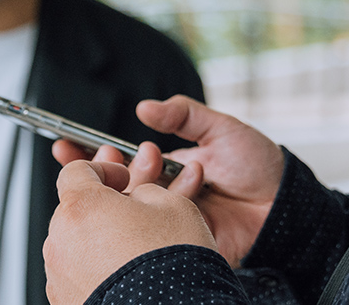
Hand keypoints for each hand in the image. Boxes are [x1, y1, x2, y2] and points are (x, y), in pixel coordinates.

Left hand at [43, 160, 215, 304]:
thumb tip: (138, 198)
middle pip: (74, 210)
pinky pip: (77, 275)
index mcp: (81, 207)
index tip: (123, 180)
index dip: (104, 169)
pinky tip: (127, 274)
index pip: (76, 170)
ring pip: (75, 244)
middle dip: (102, 208)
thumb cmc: (171, 265)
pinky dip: (97, 270)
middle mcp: (61, 242)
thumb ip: (145, 191)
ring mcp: (59, 277)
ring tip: (135, 250)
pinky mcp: (66, 302)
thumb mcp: (173, 205)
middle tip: (135, 215)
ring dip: (99, 240)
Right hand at [51, 96, 283, 267]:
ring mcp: (168, 218)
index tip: (63, 143)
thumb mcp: (221, 129)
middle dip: (101, 172)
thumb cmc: (257, 164)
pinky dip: (144, 225)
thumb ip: (184, 115)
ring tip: (141, 175)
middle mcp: (161, 193)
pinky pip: (154, 236)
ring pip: (129, 210)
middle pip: (116, 186)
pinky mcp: (180, 242)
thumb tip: (145, 107)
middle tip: (104, 161)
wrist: (285, 204)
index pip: (119, 158)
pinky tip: (143, 213)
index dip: (89, 153)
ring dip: (125, 193)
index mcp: (166, 165)